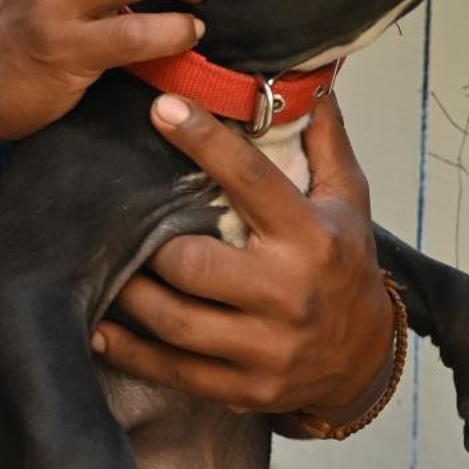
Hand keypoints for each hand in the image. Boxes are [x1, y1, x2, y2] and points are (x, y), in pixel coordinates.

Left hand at [91, 94, 395, 421]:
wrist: (366, 358)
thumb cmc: (347, 264)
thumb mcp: (348, 200)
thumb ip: (324, 142)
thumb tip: (309, 81)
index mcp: (310, 237)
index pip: (249, 179)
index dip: (202, 140)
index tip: (161, 106)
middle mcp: (287, 293)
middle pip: (194, 263)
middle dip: (153, 243)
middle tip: (126, 223)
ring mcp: (265, 347)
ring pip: (175, 320)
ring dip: (132, 294)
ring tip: (109, 268)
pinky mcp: (244, 387)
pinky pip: (174, 370)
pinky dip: (130, 351)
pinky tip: (101, 329)